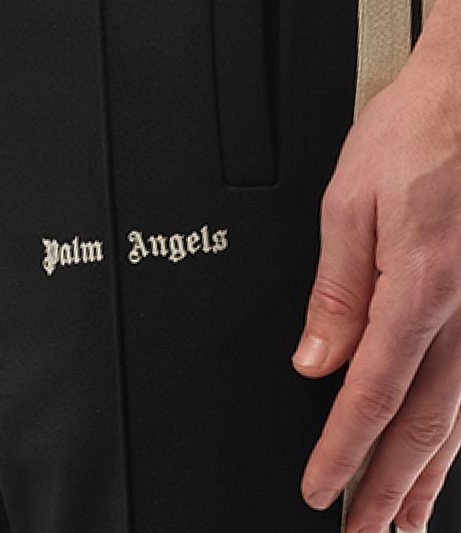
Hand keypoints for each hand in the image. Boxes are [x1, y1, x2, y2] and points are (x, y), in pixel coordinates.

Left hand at [292, 9, 460, 530]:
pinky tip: (443, 457)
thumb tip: (315, 357)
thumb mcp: (349, 207)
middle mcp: (460, 311)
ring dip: (426, 477)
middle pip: (417, 426)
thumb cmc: (415, 136)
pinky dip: (453, 435)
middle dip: (386, 488)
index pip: (368, 396)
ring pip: (454, 420)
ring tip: (401, 520)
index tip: (320, 489)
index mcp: (413, 287)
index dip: (341, 452)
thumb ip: (334, 290)